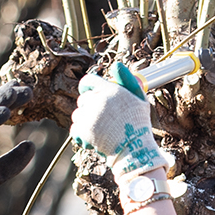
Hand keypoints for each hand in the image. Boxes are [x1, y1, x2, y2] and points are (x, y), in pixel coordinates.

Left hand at [70, 60, 171, 178]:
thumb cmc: (138, 124)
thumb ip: (128, 80)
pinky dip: (81, 136)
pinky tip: (94, 139)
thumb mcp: (139, 98)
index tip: (91, 94)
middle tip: (102, 118)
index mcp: (110, 90)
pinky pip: (74, 129)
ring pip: (77, 115)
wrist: (135, 150)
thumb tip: (116, 65)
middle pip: (82, 99)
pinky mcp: (84, 131)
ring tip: (100, 130)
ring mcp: (90, 116)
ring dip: (85, 122)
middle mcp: (98, 100)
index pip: (87, 81)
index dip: (87, 87)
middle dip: (89, 108)